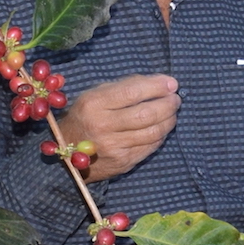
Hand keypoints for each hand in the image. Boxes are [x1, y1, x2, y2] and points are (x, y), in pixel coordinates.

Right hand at [57, 74, 180, 179]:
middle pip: (146, 114)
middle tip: (176, 99)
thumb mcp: (95, 94)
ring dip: (169, 120)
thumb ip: (125, 86)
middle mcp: (103, 126)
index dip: (156, 87)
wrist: (67, 153)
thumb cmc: (86, 117)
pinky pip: (151, 146)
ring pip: (153, 132)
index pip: (132, 92)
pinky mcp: (123, 162)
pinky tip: (162, 127)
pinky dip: (161, 135)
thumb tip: (160, 82)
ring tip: (172, 111)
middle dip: (168, 104)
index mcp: (94, 104)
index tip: (172, 83)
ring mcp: (114, 147)